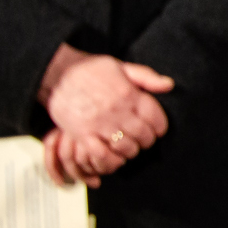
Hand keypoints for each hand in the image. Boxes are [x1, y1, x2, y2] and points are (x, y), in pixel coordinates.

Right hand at [39, 45, 172, 184]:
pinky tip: (114, 157)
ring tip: (131, 149)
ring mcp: (99, 124)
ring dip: (131, 151)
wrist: (57, 75)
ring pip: (124, 147)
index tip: (158, 131)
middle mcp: (117, 110)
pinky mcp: (82, 134)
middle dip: (147, 141)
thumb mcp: (123, 66)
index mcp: (129, 94)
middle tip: (145, 141)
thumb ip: (147, 77)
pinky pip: (101, 154)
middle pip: (142, 134)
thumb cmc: (91, 69)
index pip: (155, 117)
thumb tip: (169, 85)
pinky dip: (110, 160)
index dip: (160, 127)